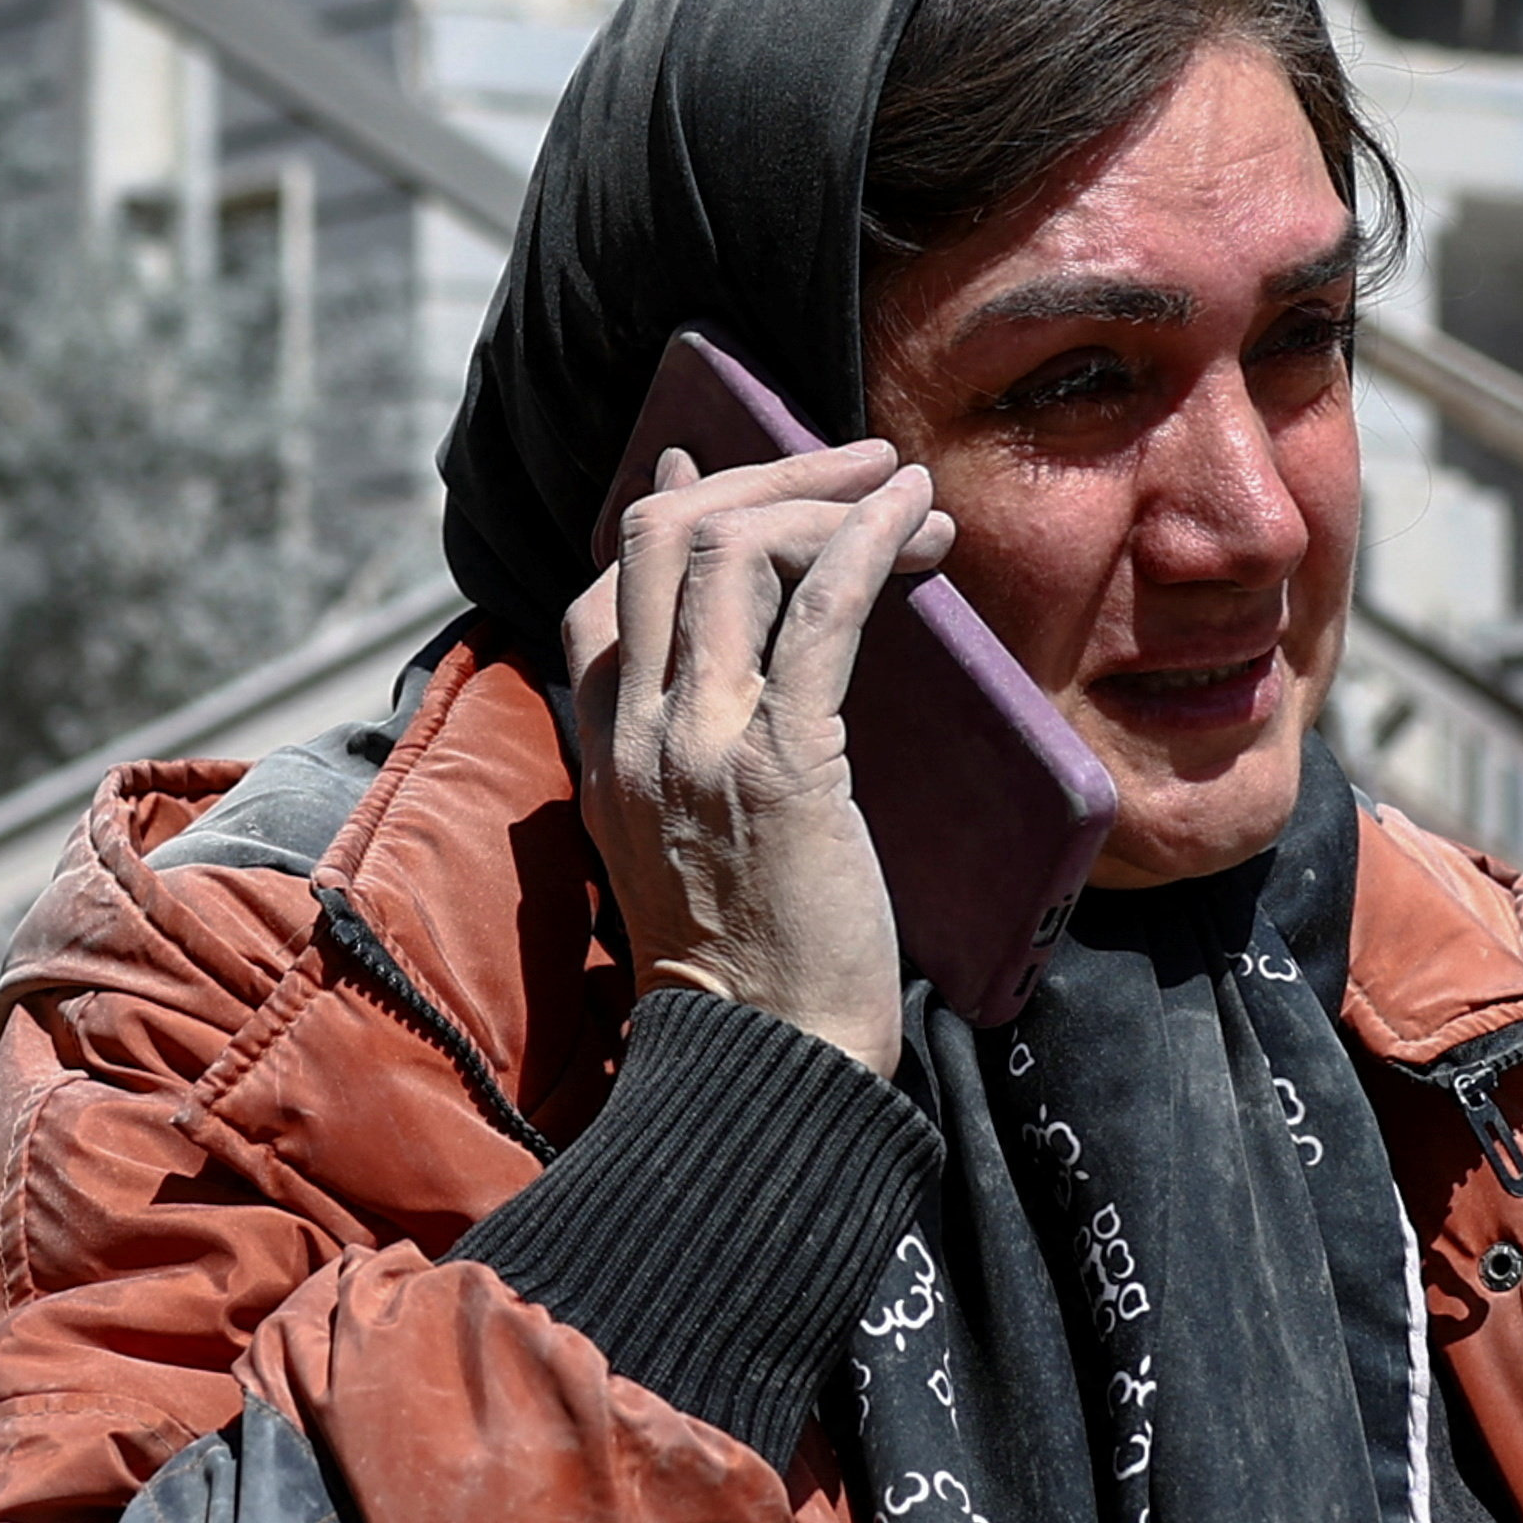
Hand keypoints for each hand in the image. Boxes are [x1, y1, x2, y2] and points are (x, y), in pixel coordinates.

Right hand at [563, 438, 953, 1074]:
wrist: (768, 1062)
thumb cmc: (757, 965)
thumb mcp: (687, 842)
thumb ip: (691, 753)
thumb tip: (746, 667)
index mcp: (603, 748)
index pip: (607, 584)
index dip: (673, 509)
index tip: (730, 465)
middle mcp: (634, 730)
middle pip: (665, 538)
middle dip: (765, 475)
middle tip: (855, 460)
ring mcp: (697, 742)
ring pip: (734, 551)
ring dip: (831, 500)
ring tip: (910, 496)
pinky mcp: (781, 763)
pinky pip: (821, 611)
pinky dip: (872, 544)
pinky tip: (920, 519)